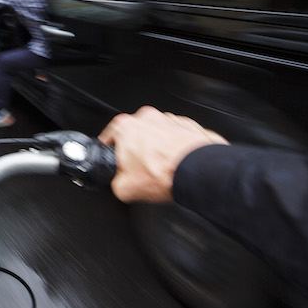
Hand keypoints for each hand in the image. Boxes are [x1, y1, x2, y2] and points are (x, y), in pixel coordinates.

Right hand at [99, 106, 227, 202]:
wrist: (199, 171)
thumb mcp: (124, 189)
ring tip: (161, 169)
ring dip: (156, 149)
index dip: (109, 152)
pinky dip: (174, 148)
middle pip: (133, 135)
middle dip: (135, 151)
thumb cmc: (165, 173)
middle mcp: (146, 117)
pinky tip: (175, 164)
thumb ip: (116, 182)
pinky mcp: (188, 126)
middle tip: (140, 170)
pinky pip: (175, 138)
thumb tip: (120, 184)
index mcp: (125, 126)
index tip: (114, 160)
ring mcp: (169, 119)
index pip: (108, 137)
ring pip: (156, 135)